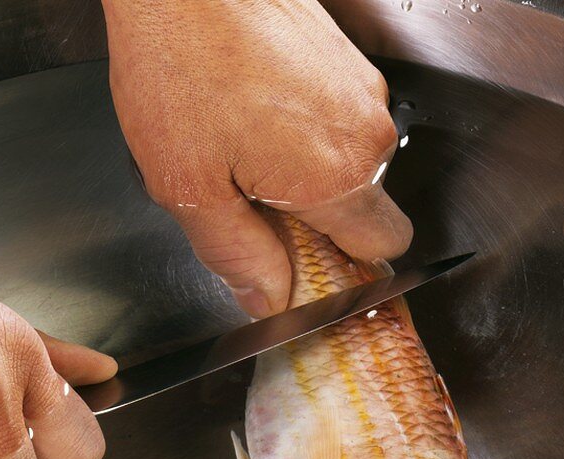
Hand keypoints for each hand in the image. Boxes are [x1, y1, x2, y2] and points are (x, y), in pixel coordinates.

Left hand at [103, 0, 412, 316]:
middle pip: (362, 205)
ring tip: (235, 145)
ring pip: (345, 158)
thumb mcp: (190, 186)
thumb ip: (235, 253)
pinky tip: (245, 110)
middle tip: (245, 201)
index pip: (382, 248)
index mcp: (338, 173)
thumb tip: (267, 298)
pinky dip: (298, 128)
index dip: (344, 267)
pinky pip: (333, 115)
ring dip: (301, 170)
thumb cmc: (180, 62)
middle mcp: (366, 127)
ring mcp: (358, 83)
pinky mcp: (341, 55)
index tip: (299, 266)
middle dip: (313, 217)